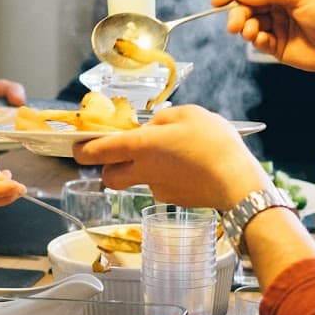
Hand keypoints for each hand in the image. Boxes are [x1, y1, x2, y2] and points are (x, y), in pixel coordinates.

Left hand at [72, 105, 268, 209]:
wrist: (237, 181)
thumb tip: (152, 127)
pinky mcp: (173, 200)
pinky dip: (167, 177)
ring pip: (136, 181)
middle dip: (108, 166)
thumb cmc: (213, 142)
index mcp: (140, 146)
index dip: (81, 150)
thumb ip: (163, 118)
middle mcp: (143, 171)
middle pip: (108, 177)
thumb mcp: (188, 114)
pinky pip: (161, 186)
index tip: (77, 146)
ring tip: (170, 154)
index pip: (96, 151)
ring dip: (142, 170)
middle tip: (122, 153)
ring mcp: (157, 189)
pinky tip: (188, 166)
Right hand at [212, 0, 314, 74]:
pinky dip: (255, 40)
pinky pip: (257, 40)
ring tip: (251, 32)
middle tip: (234, 24)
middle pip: (245, 3)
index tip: (217, 0)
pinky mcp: (277, 44)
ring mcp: (276, 22)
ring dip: (244, 26)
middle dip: (236, 12)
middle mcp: (277, 1)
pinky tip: (262, 40)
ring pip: (248, 22)